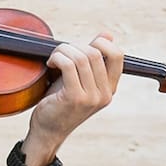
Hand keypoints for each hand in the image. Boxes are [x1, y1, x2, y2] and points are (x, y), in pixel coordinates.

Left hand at [22, 33, 123, 161]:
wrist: (47, 130)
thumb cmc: (62, 102)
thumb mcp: (81, 79)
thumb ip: (94, 58)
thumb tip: (107, 35)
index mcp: (110, 88)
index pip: (118, 55)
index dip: (102, 42)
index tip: (82, 46)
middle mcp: (105, 94)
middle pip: (95, 53)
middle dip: (74, 46)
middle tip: (60, 53)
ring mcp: (91, 97)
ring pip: (81, 57)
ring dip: (63, 51)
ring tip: (54, 57)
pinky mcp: (75, 98)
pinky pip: (68, 65)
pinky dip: (57, 58)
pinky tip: (51, 63)